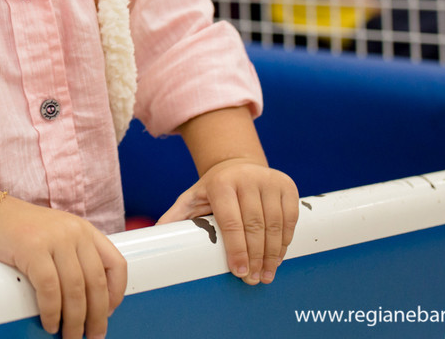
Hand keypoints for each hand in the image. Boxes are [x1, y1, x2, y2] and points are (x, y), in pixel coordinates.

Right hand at [0, 197, 125, 338]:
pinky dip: (51, 312)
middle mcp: (74, 232)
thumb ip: (75, 258)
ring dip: (74, 320)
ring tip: (69, 336)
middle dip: (97, 316)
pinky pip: (49, 289)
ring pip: (75, 290)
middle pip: (96, 283)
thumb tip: (90, 302)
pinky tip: (50, 323)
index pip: (116, 264)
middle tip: (93, 336)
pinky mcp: (32, 249)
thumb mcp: (58, 236)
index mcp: (85, 230)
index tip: (110, 312)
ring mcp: (54, 239)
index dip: (117, 293)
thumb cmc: (22, 231)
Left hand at [157, 159, 297, 284]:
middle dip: (255, 257)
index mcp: (221, 184)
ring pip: (275, 224)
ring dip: (272, 254)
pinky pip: (290, 218)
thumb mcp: (191, 198)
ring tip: (266, 274)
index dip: (236, 249)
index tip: (239, 272)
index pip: (231, 222)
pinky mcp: (287, 185)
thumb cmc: (212, 189)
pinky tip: (277, 257)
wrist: (237, 165)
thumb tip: (154, 237)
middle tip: (253, 279)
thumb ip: (175, 217)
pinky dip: (285, 241)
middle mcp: (246, 179)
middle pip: (255, 226)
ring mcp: (269, 181)